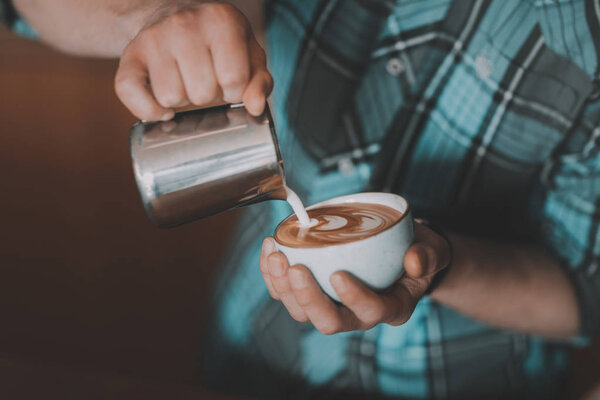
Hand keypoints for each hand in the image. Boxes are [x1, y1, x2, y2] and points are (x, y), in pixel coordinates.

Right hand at [115, 1, 272, 120]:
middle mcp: (185, 24)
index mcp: (222, 21)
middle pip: (202, 93)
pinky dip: (147, 110)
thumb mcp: (250, 55)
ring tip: (186, 81)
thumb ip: (259, 82)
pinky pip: (129, 92)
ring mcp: (154, 38)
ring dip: (182, 100)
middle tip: (206, 79)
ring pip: (170, 98)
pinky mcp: (130, 54)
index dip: (235, 91)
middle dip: (208, 96)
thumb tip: (256, 107)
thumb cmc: (220, 42)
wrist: (176, 15)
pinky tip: (163, 108)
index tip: (230, 80)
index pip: (234, 80)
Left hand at [259, 222, 450, 333]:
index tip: (338, 274)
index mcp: (391, 307)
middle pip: (328, 321)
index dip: (354, 298)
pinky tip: (270, 248)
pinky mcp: (314, 292)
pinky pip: (287, 293)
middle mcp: (358, 314)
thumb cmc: (416, 251)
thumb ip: (429, 255)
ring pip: (302, 312)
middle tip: (295, 268)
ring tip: (275, 254)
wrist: (401, 250)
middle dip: (307, 298)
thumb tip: (413, 262)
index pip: (372, 311)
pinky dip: (273, 274)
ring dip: (282, 287)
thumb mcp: (433, 250)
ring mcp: (333, 305)